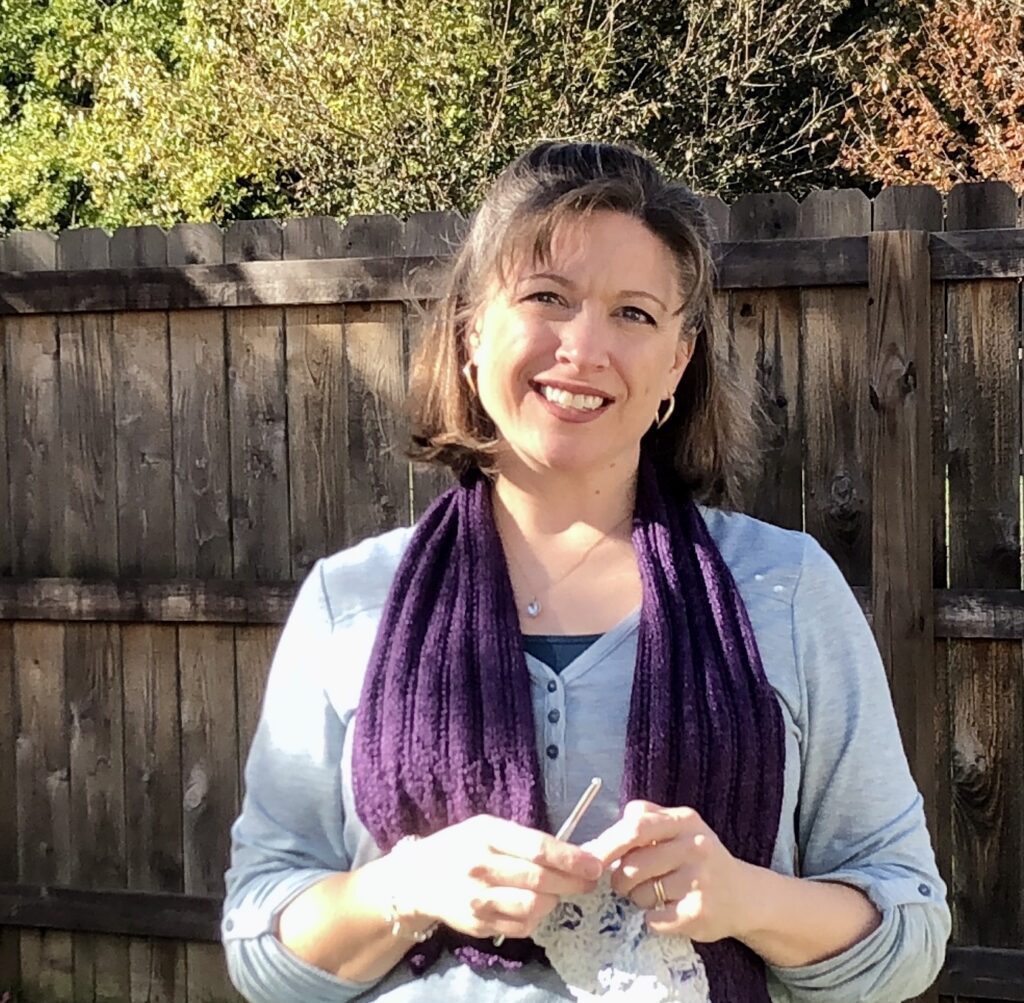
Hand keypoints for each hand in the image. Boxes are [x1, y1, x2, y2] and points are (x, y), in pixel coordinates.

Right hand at [401, 814, 602, 940]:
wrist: (417, 878)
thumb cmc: (460, 846)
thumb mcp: (486, 828)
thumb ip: (522, 839)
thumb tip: (569, 852)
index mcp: (486, 834)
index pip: (537, 848)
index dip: (571, 858)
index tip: (594, 864)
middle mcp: (480, 866)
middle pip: (539, 880)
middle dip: (572, 882)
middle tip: (589, 881)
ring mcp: (478, 899)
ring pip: (533, 907)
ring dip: (554, 901)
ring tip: (557, 892)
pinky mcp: (478, 924)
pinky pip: (520, 926)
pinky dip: (536, 918)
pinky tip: (535, 905)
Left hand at [584, 800, 753, 942]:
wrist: (745, 896)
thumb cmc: (700, 860)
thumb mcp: (680, 828)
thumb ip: (645, 819)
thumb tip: (602, 835)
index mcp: (684, 821)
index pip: (636, 827)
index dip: (608, 844)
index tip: (591, 858)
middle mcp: (695, 847)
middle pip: (632, 865)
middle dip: (619, 878)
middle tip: (623, 884)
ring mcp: (699, 880)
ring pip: (640, 894)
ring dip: (637, 899)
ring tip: (656, 895)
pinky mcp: (699, 913)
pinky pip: (653, 919)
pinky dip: (652, 919)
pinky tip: (669, 911)